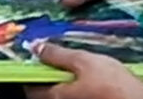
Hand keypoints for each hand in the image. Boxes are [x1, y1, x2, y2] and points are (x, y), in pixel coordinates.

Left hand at [28, 43, 142, 98]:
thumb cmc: (114, 85)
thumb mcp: (84, 61)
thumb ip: (57, 55)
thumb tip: (35, 48)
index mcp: (56, 96)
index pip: (29, 86)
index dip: (28, 70)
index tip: (32, 57)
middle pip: (45, 92)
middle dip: (46, 75)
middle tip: (52, 57)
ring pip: (62, 93)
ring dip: (63, 79)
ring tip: (71, 64)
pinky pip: (76, 95)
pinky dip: (75, 85)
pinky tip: (86, 76)